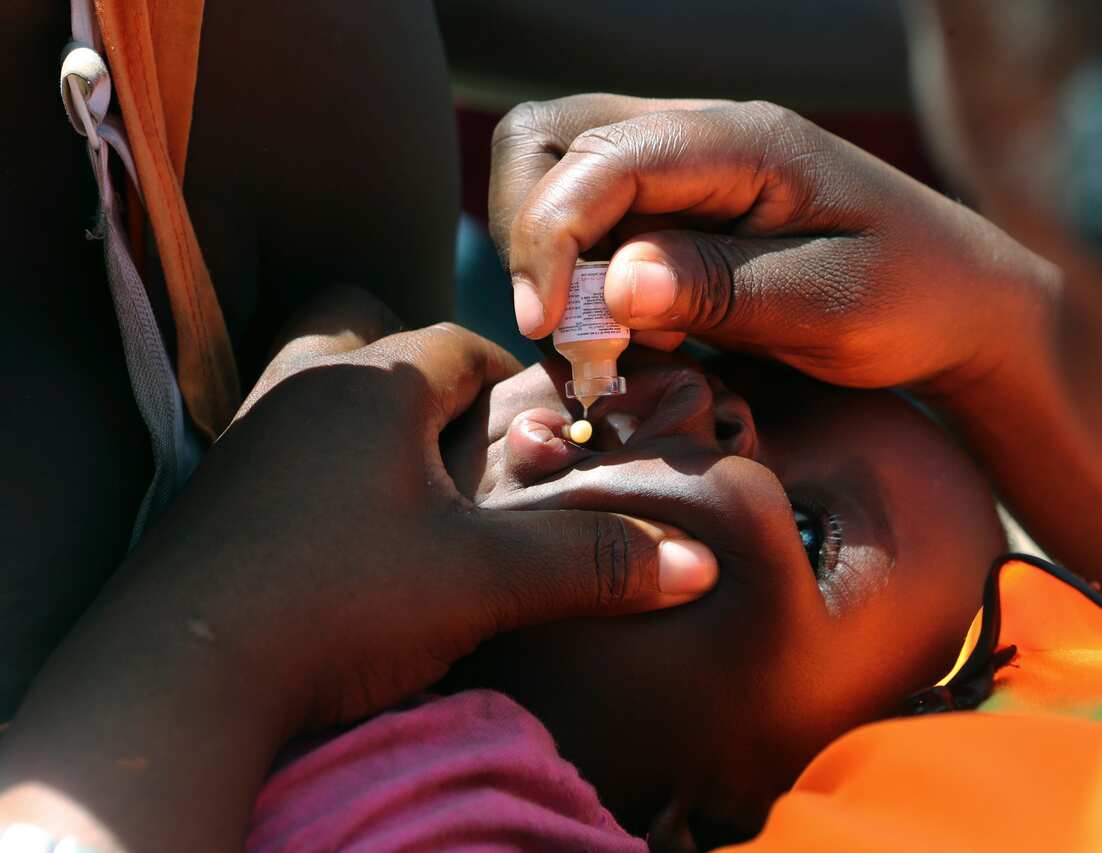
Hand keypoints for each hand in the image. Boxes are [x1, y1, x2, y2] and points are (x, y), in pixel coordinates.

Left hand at [0, 288, 715, 849]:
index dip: (513, 380)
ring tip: (412, 482)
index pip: (460, 345)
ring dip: (367, 419)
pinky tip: (345, 529)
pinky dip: (321, 466)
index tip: (545, 423)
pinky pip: (280, 447)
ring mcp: (246, 441)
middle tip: (464, 431)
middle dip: (421, 369)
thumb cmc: (337, 602)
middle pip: (366, 329)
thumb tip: (694, 564)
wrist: (178, 682)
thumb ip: (589, 563)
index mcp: (372, 383)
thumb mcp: (482, 581)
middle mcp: (300, 390)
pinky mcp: (212, 497)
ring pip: (317, 388)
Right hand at [490, 94, 1057, 391]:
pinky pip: (594, 223)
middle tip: (567, 336)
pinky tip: (630, 341)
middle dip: (534, 236)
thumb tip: (614, 285)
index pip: (602, 155)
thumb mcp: (828, 306)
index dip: (552, 234)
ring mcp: (685, 166)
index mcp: (743, 140)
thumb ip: (719, 289)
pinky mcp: (680, 207)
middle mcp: (702, 134)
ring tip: (599, 350)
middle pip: (549, 139)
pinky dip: (585, 282)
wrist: (962, 302)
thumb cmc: (913, 300)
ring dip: (553, 262)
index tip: (553, 327)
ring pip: (559, 176)